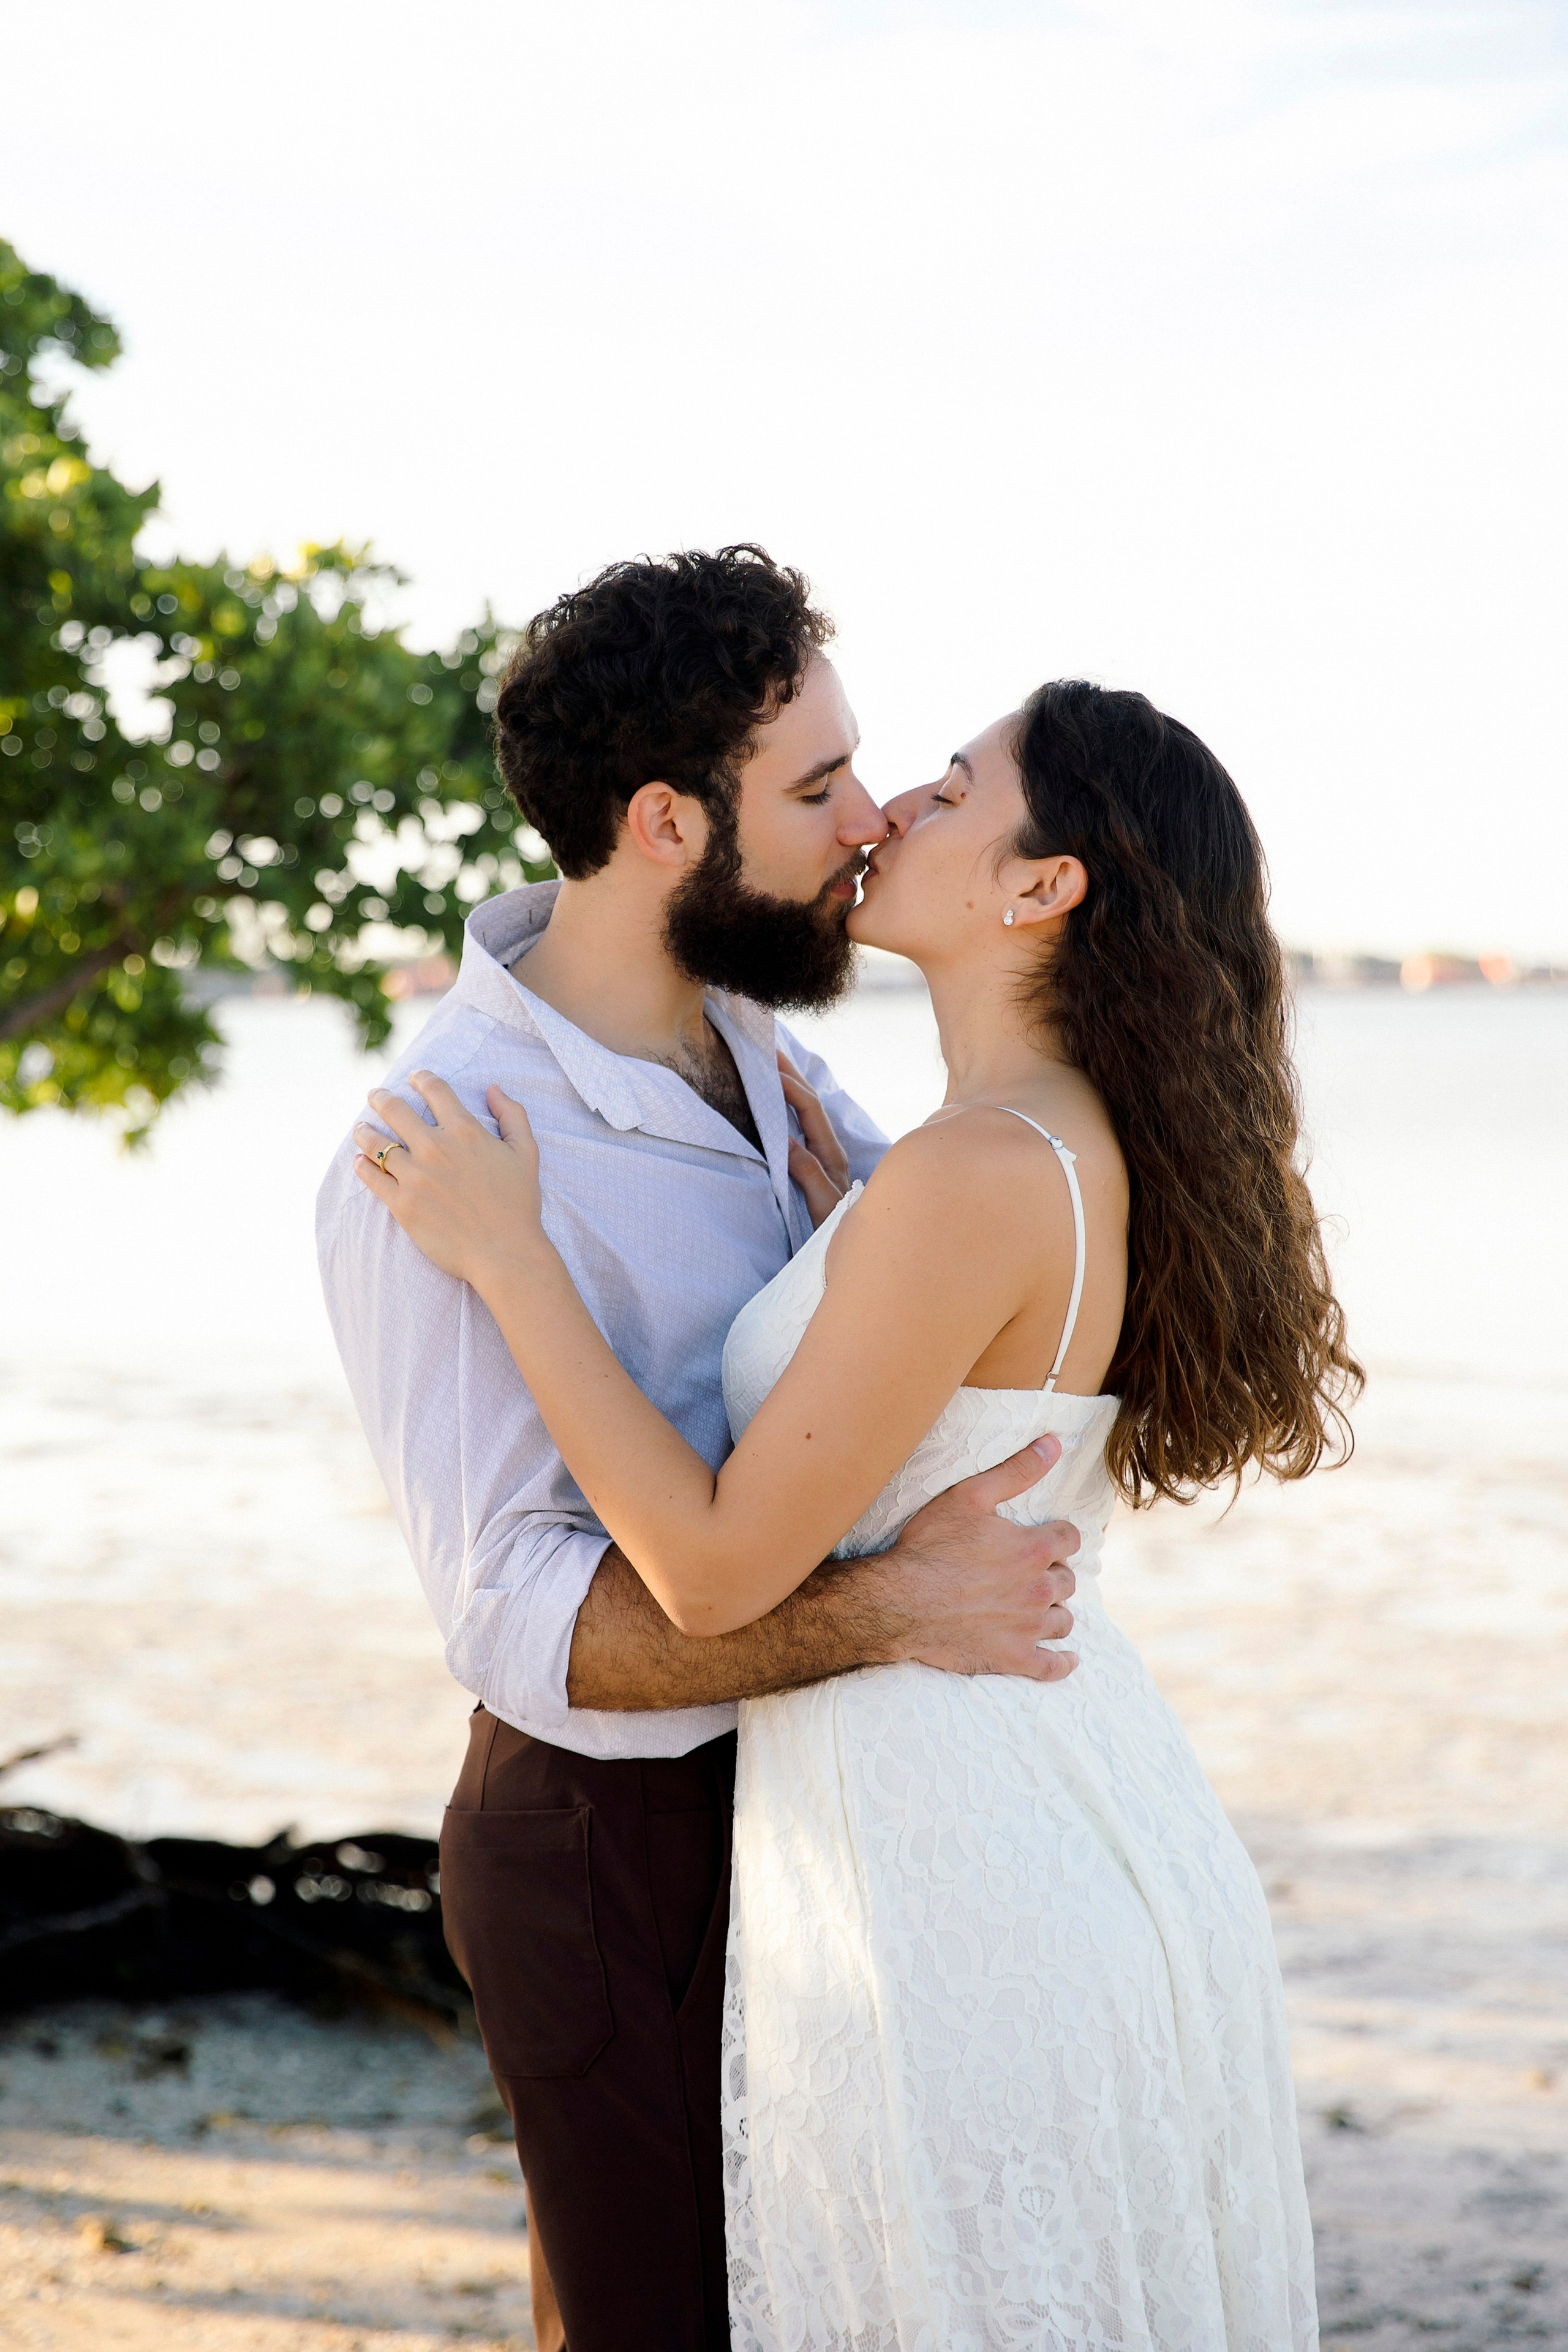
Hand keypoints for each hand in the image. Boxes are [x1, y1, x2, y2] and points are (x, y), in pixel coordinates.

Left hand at [353, 1071, 547, 1286]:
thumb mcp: (527, 1153)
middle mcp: (436, 1148)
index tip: (414, 1077)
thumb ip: (513, 1115)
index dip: (422, 1079)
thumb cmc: (519, 1205)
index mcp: (465, 1131)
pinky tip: (359, 1160)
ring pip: (377, 1143)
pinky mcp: (402, 1204)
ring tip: (360, 1128)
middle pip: (396, 1110)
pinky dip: (362, 1165)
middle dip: (382, 1098)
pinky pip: (372, 1177)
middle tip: (375, 1095)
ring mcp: (415, 1176)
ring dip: (365, 1131)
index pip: (435, 1091)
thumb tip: (493, 1088)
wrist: (505, 1253)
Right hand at [779, 1050, 850, 1228]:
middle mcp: (828, 1149)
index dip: (790, 1087)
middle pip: (810, 1101)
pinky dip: (788, 1105)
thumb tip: (786, 1140)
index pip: (810, 1109)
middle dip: (791, 1072)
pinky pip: (801, 1125)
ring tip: (771, 1062)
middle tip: (768, 1045)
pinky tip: (776, 1100)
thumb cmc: (836, 1232)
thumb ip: (807, 1173)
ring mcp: (822, 1155)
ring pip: (807, 1111)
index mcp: (830, 1154)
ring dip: (790, 1084)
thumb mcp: (822, 1205)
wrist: (853, 1251)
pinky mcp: (815, 1164)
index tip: (768, 1068)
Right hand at [870, 1437, 1080, 1682]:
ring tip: (1041, 1607)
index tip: (1044, 1538)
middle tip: (1030, 1572)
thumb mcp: (969, 1496)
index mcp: (1034, 1548)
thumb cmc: (929, 1546)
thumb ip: (1016, 1470)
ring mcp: (1028, 1628)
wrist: (898, 1602)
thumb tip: (1054, 1442)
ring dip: (1055, 1611)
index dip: (1056, 1536)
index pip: (1068, 1539)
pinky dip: (1063, 1663)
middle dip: (1053, 1573)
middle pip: (1067, 1580)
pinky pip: (1051, 1666)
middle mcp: (1039, 1589)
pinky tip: (1067, 1659)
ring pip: (1063, 1620)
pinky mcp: (1012, 1658)